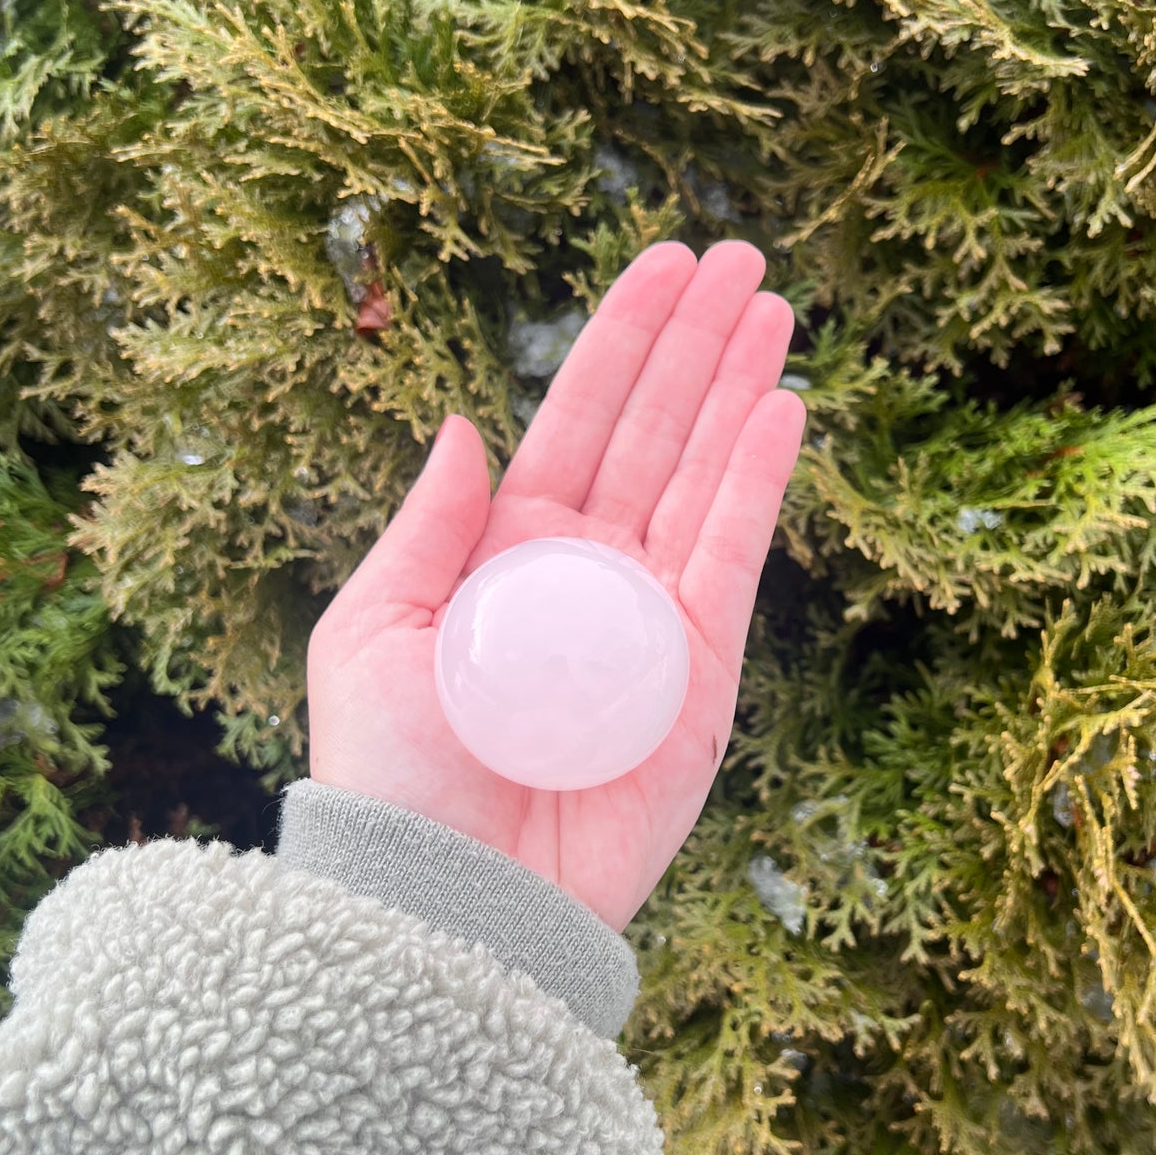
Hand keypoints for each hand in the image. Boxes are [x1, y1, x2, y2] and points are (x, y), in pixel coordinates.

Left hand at [305, 239, 806, 930]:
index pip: (575, 420)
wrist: (456, 895)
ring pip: (702, 475)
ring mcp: (649, 618)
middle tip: (740, 259)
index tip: (663, 263)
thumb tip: (465, 424)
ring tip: (773, 307)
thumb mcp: (374, 630)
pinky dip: (758, 481)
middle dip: (694, 343)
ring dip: (738, 389)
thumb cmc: (394, 773)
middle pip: (652, 431)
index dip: (620, 340)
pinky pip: (733, 557)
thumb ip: (428, 526)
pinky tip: (781, 406)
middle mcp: (585, 571)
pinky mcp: (700, 673)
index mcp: (503, 550)